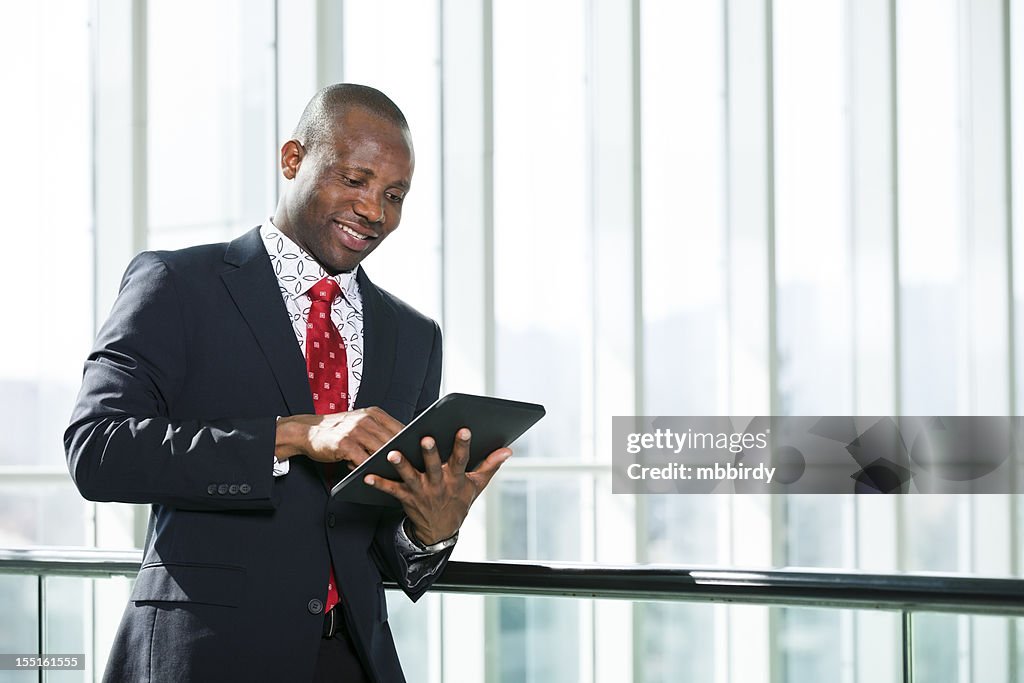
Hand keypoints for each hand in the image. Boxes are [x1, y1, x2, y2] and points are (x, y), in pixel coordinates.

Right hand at [275, 407, 403, 468]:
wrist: (308, 431)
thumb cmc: (338, 431)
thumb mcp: (360, 424)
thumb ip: (379, 431)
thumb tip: (403, 445)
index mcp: (374, 413)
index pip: (400, 427)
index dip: (412, 441)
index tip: (422, 452)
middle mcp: (366, 419)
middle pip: (393, 440)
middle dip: (404, 455)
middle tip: (414, 469)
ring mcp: (355, 430)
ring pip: (380, 450)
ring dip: (388, 464)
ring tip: (396, 475)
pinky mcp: (344, 443)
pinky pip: (363, 460)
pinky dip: (369, 469)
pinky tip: (372, 476)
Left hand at [364, 428, 511, 544]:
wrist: (440, 531)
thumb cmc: (458, 501)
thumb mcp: (476, 485)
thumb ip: (490, 465)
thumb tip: (508, 450)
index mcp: (457, 479)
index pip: (462, 460)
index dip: (463, 446)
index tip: (464, 429)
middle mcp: (439, 485)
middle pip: (434, 467)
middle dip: (431, 453)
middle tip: (426, 438)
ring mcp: (422, 492)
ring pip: (411, 477)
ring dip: (401, 465)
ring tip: (392, 453)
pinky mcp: (407, 498)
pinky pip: (391, 491)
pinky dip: (379, 483)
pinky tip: (366, 475)